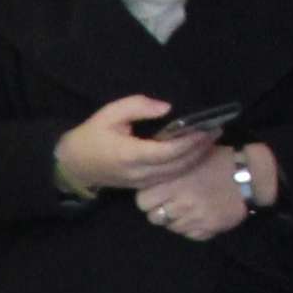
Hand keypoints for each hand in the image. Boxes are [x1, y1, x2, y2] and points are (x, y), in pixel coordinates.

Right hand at [53, 96, 223, 200]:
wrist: (74, 165)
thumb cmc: (92, 135)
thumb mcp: (110, 113)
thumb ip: (138, 106)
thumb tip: (167, 108)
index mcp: (131, 155)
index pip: (170, 151)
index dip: (191, 141)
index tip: (207, 127)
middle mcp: (141, 173)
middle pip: (179, 164)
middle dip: (200, 148)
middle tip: (217, 130)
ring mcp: (143, 182)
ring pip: (177, 173)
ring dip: (196, 157)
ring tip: (212, 139)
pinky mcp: (144, 185)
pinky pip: (171, 176)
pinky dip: (186, 164)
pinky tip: (196, 152)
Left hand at [138, 152, 260, 241]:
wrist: (249, 175)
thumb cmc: (217, 161)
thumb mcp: (189, 157)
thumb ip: (168, 168)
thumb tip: (149, 172)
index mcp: (172, 182)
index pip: (142, 200)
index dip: (148, 198)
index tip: (156, 194)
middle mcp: (180, 202)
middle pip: (153, 217)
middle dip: (158, 211)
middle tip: (169, 204)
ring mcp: (193, 218)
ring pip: (171, 227)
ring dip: (176, 220)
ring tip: (188, 208)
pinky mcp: (207, 229)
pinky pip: (189, 235)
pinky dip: (192, 228)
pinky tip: (200, 215)